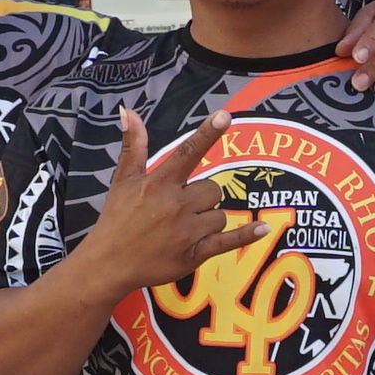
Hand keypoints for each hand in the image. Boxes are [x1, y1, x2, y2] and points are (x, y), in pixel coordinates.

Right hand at [80, 113, 251, 291]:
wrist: (110, 263)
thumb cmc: (116, 219)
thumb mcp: (122, 180)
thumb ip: (133, 146)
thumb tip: (130, 112)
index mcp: (160, 183)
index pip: (187, 152)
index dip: (207, 133)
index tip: (225, 116)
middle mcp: (176, 204)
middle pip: (213, 189)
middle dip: (202, 197)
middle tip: (178, 209)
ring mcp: (188, 231)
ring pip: (219, 215)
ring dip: (208, 219)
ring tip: (182, 229)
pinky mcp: (195, 254)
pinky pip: (228, 240)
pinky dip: (247, 235)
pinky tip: (264, 228)